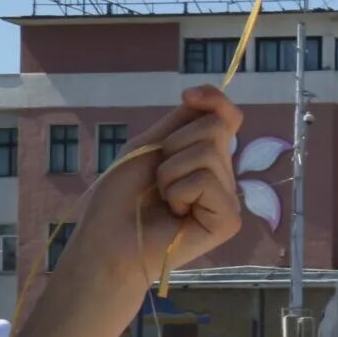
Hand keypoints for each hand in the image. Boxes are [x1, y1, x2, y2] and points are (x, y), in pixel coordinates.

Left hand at [72, 88, 242, 283]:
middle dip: (175, 145)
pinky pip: (207, 182)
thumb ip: (180, 122)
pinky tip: (175, 213)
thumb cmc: (121, 198)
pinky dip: (180, 192)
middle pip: (214, 129)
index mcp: (205, 159)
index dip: (215, 100)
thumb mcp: (147, 147)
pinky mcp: (228, 219)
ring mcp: (228, 199)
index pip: (226, 118)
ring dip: (170, 173)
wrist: (109, 241)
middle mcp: (222, 177)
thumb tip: (203, 96)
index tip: (189, 95)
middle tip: (158, 177)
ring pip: (208, 154)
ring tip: (163, 198)